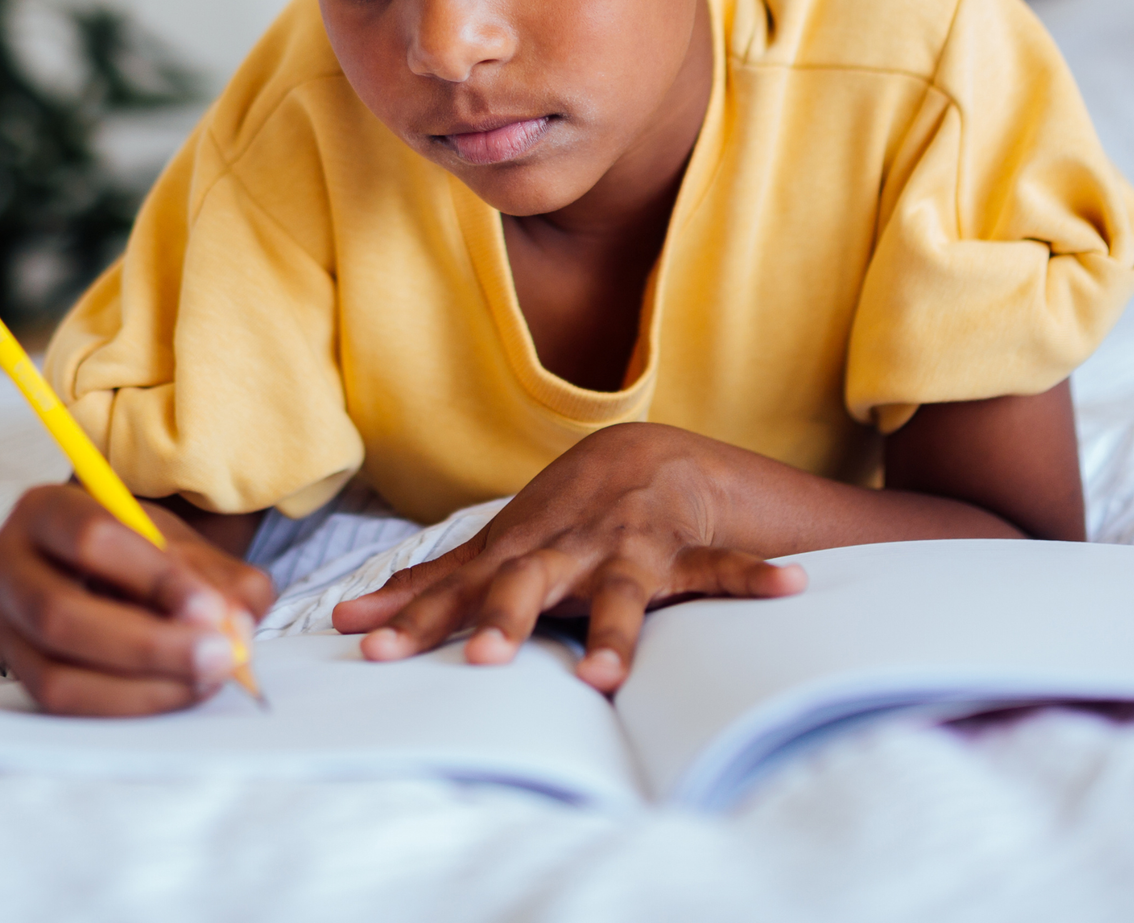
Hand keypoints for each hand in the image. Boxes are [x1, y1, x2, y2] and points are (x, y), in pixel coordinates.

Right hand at [0, 484, 275, 716]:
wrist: (110, 576)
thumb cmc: (142, 555)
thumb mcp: (185, 547)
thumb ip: (220, 579)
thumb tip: (236, 626)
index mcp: (43, 510)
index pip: (90, 538)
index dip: (154, 578)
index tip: (213, 610)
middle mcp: (5, 567)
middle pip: (61, 615)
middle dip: (148, 645)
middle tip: (219, 656)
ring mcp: (1, 629)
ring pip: (56, 676)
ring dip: (142, 688)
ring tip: (206, 679)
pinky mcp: (17, 677)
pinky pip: (64, 710)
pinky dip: (128, 707)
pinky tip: (177, 693)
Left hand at [330, 423, 805, 692]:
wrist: (644, 457)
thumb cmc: (557, 521)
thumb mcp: (496, 552)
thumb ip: (429, 590)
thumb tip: (345, 626)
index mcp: (518, 553)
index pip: (458, 590)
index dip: (418, 619)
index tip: (372, 652)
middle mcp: (566, 548)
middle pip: (528, 582)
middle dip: (505, 618)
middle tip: (484, 662)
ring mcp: (626, 547)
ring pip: (620, 589)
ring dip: (613, 629)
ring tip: (604, 675)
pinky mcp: (683, 549)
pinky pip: (720, 566)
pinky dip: (752, 576)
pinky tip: (788, 587)